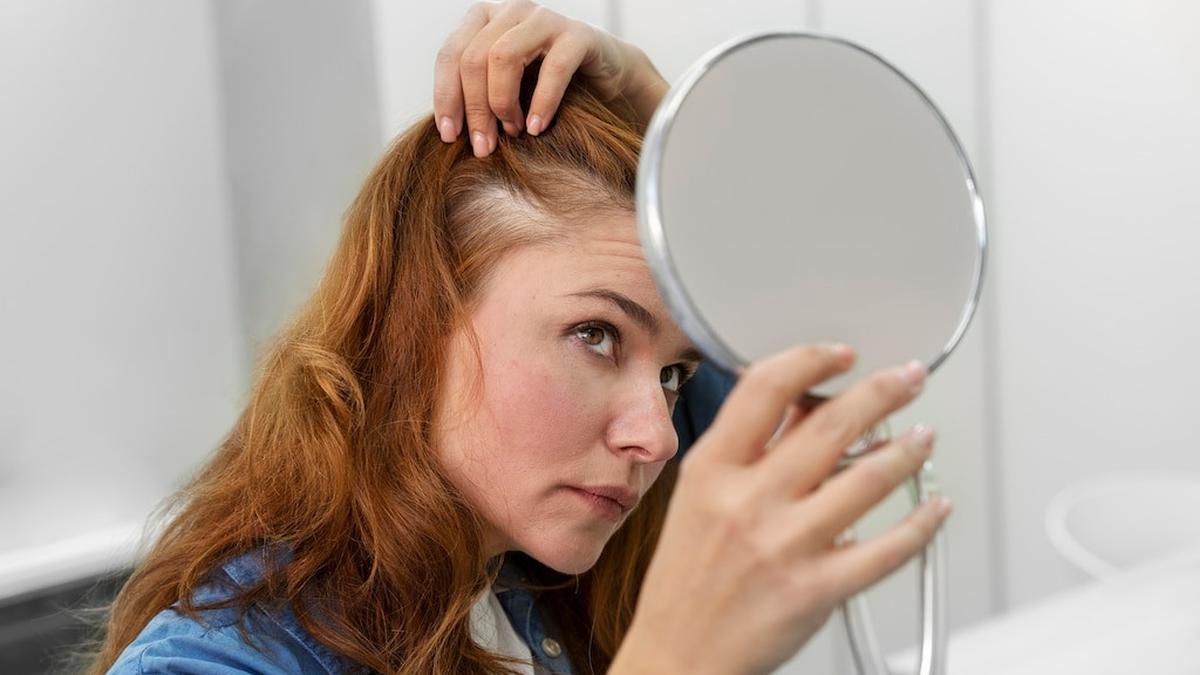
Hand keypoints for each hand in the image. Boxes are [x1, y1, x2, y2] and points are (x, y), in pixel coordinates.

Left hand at [433, 0, 667, 156]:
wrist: (604, 75)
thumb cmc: (545, 85)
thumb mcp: (504, 85)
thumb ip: (475, 95)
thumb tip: (447, 132)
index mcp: (484, 19)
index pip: (451, 54)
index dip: (446, 96)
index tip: (449, 136)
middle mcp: (511, 12)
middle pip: (474, 57)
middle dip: (475, 108)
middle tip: (484, 146)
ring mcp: (544, 19)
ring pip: (504, 56)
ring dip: (503, 103)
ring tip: (512, 133)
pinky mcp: (578, 35)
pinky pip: (553, 69)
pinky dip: (541, 103)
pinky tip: (536, 128)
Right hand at [611, 345, 951, 674]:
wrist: (680, 654)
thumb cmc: (687, 580)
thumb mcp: (697, 498)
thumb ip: (747, 452)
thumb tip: (802, 406)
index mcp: (712, 470)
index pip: (766, 388)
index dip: (812, 360)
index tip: (841, 354)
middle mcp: (749, 501)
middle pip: (831, 424)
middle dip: (883, 391)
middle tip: (908, 378)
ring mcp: (785, 545)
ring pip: (869, 479)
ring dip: (908, 450)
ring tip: (922, 437)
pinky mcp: (817, 589)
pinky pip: (888, 548)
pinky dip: (922, 522)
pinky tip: (932, 505)